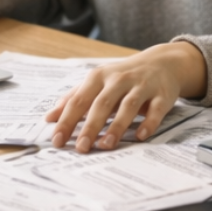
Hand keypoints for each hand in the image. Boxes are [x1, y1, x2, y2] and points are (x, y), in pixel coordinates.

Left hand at [45, 42, 206, 152]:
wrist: (161, 62)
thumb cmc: (122, 77)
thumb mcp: (96, 82)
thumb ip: (74, 98)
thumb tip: (49, 118)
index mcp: (98, 77)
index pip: (79, 100)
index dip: (67, 120)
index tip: (58, 140)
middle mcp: (119, 79)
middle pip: (102, 103)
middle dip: (90, 126)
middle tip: (81, 147)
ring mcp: (141, 86)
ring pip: (127, 106)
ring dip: (117, 126)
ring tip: (106, 145)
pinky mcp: (162, 94)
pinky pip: (155, 109)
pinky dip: (148, 123)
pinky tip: (140, 136)